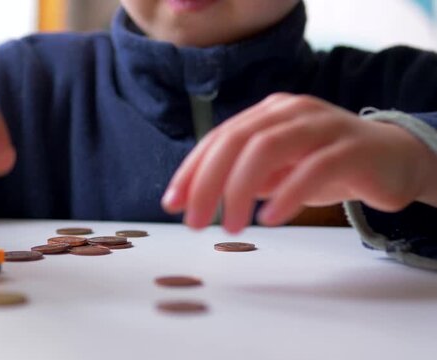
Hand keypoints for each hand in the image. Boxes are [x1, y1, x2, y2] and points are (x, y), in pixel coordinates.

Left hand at [161, 93, 436, 233]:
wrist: (394, 159)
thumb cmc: (325, 166)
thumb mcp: (276, 172)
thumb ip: (241, 179)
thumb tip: (194, 198)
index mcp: (267, 114)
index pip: (219, 138)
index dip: (191, 170)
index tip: (172, 203)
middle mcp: (291, 111)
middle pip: (236, 141)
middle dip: (207, 183)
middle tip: (194, 223)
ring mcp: (322, 125)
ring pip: (267, 147)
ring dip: (240, 189)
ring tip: (230, 227)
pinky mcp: (351, 148)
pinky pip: (313, 168)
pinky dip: (286, 195)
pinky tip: (269, 219)